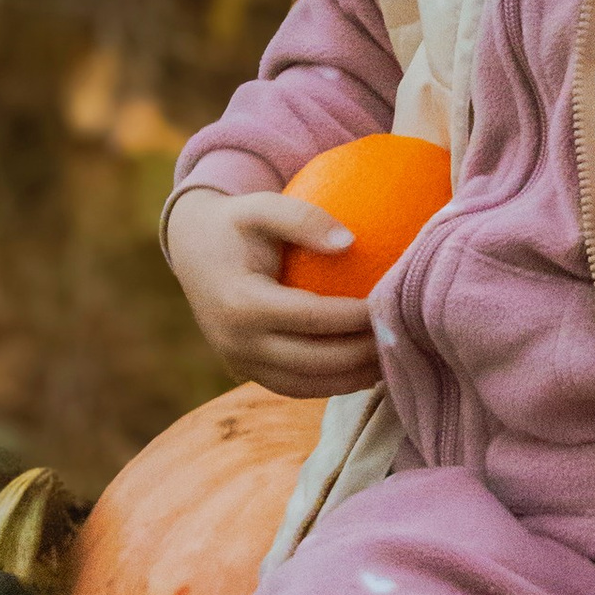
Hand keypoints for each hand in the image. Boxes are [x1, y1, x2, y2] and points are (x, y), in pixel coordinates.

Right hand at [165, 186, 382, 400]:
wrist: (193, 250)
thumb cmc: (234, 223)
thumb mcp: (261, 206)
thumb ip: (302, 218)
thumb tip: (350, 242)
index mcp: (241, 303)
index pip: (312, 318)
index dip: (356, 316)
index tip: (392, 304)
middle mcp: (237, 342)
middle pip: (315, 360)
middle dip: (363, 353)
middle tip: (401, 335)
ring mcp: (240, 362)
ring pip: (308, 385)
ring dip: (353, 377)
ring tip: (392, 358)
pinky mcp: (247, 371)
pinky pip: (296, 388)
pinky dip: (333, 384)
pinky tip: (366, 370)